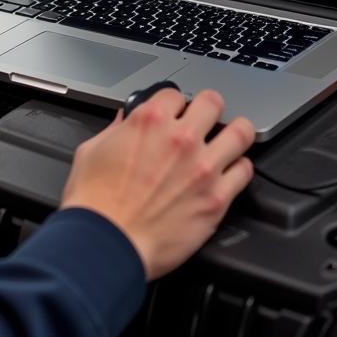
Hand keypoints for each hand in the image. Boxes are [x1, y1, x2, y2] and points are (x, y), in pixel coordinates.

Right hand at [60, 89, 253, 279]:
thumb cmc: (96, 203)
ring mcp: (203, 167)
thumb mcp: (91, 151)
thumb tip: (123, 122)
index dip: (173, 104)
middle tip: (206, 119)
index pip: (175, 94)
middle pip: (213, 102)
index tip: (174, 113)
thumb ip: (113, 130)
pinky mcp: (217, 198)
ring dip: (235, 133)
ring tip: (230, 138)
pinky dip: (239, 169)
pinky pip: (245, 171)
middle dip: (208, 108)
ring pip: (241, 132)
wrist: (108, 243)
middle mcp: (181, 138)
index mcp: (149, 121)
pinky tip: (230, 172)